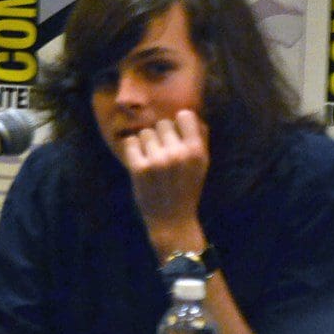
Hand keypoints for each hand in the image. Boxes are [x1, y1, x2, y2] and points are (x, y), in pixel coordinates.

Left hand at [123, 109, 208, 254]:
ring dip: (147, 143)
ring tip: (152, 159)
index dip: (179, 124)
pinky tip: (140, 160)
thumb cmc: (187, 188)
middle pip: (162, 123)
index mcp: (196, 151)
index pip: (184, 115)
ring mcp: (157, 161)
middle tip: (163, 152)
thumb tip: (190, 113)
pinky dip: (133, 149)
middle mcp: (178, 153)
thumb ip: (200, 137)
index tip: (176, 136)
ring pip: (145, 132)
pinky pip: (131, 142)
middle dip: (162, 135)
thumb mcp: (202, 164)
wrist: (172, 220)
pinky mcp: (139, 168)